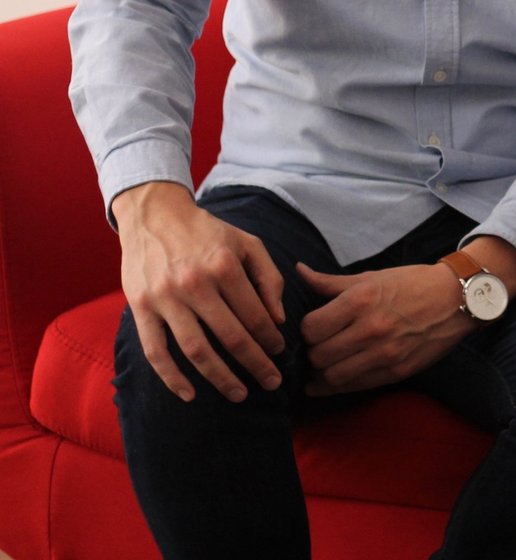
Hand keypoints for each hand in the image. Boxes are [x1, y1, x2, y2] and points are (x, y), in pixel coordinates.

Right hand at [112, 182, 286, 402]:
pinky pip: (155, 351)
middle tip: (271, 383)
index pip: (255, 314)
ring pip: (196, 350)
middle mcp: (195, 283)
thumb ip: (268, 277)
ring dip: (220, 377)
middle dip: (255, 364)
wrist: (154, 215)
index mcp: (224, 266)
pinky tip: (189, 395)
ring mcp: (165, 298)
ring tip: (239, 394)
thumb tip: (278, 318)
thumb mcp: (246, 242)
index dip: (270, 339)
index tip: (280, 354)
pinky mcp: (141, 308)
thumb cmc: (207, 231)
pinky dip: (171, 378)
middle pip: (231, 337)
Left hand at [298, 263, 473, 394]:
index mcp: (361, 300)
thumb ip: (331, 282)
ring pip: (333, 376)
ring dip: (322, 373)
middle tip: (318, 347)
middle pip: (319, 355)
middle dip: (312, 352)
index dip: (306, 330)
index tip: (313, 328)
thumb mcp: (372, 277)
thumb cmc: (412, 283)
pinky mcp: (396, 372)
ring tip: (323, 365)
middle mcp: (371, 328)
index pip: (311, 328)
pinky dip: (336, 387)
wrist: (456, 299)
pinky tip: (327, 383)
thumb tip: (299, 271)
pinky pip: (355, 386)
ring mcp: (385, 354)